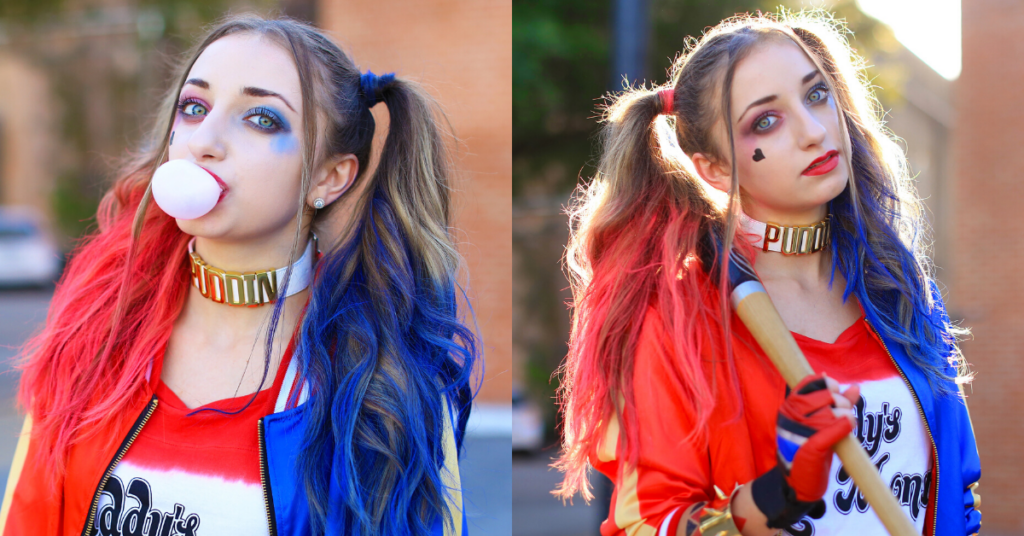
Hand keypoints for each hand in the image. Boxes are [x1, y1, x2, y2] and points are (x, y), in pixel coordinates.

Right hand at [751, 373, 859, 527]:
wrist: (798, 483)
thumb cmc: (808, 449)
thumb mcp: (820, 423)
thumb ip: (836, 405)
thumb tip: (855, 387)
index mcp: (789, 407)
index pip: (809, 383)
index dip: (828, 384)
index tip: (837, 392)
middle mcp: (791, 416)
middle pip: (823, 396)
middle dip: (840, 400)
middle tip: (845, 410)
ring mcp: (799, 432)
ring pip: (829, 412)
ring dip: (845, 414)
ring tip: (848, 420)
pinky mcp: (811, 448)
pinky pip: (830, 431)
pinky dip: (843, 426)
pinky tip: (850, 424)